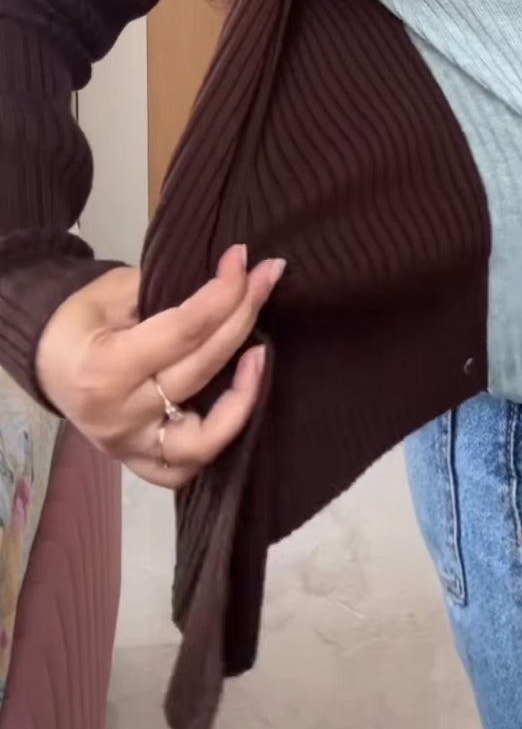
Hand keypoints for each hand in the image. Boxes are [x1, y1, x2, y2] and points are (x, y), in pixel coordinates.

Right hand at [35, 245, 284, 489]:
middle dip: (242, 316)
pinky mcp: (140, 463)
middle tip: (267, 278)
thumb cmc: (76, 322)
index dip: (222, 293)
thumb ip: (160, 290)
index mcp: (106, 369)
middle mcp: (121, 416)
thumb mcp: (108, 292)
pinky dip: (217, 440)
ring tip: (261, 355)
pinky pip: (186, 468)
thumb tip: (221, 282)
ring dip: (242, 396)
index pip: (183, 331)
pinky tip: (238, 402)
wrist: (47, 364)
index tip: (244, 259)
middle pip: (201, 369)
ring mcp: (131, 447)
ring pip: (203, 438)